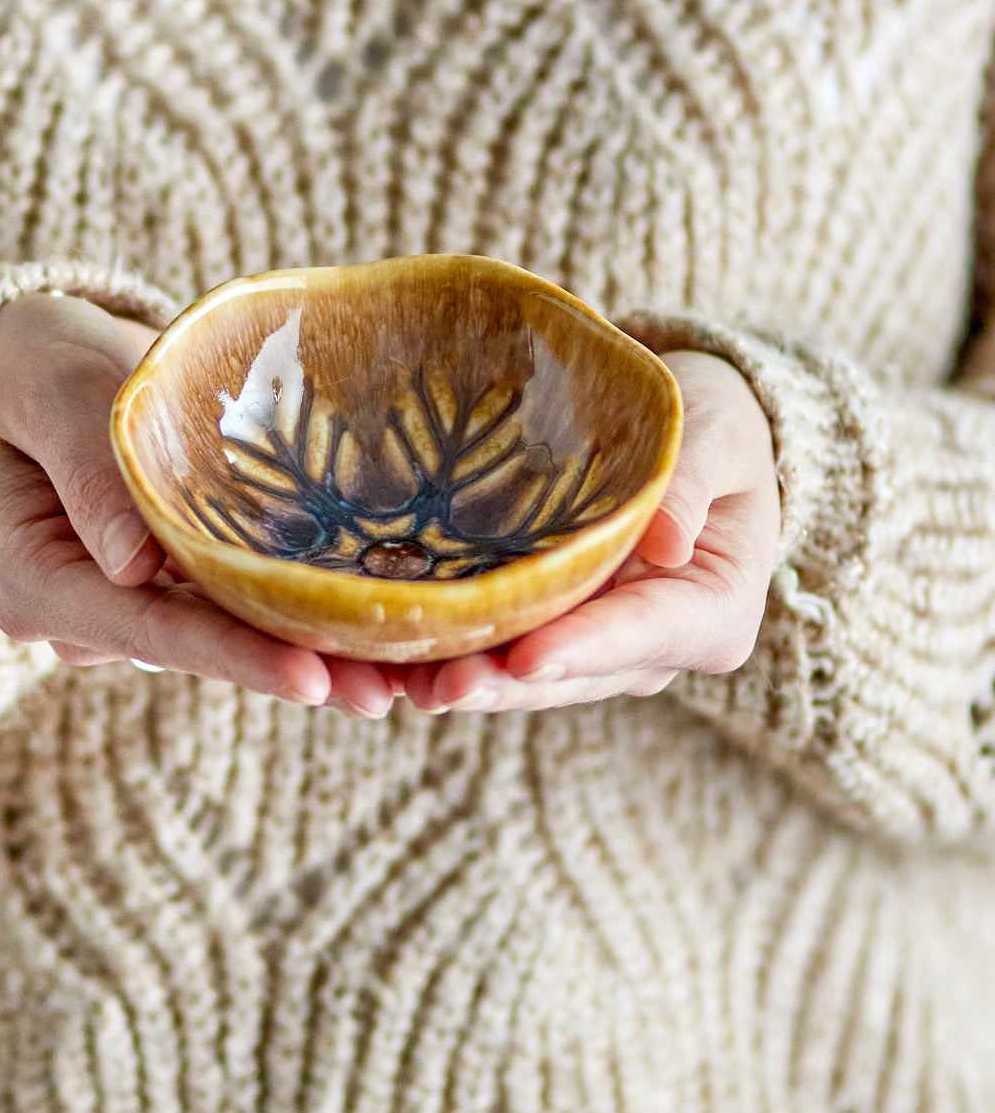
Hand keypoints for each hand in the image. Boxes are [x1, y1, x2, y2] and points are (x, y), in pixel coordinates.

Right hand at [0, 292, 394, 716]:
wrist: (35, 363)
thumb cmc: (38, 367)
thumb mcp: (52, 394)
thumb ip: (89, 471)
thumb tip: (135, 568)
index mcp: (35, 584)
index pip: (149, 629)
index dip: (232, 656)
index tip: (311, 678)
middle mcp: (81, 616)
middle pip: (198, 648)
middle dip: (292, 671)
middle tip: (383, 694)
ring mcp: (127, 605)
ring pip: (226, 635)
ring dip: (310, 654)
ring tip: (400, 679)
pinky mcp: (168, 583)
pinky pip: (235, 604)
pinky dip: (298, 615)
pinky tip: (374, 636)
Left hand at [400, 350, 780, 714]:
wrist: (691, 436)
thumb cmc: (713, 424)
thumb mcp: (718, 433)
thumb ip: (692, 483)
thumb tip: (669, 543)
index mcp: (713, 610)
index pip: (645, 634)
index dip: (584, 649)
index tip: (528, 658)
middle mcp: (655, 648)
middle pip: (575, 675)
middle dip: (506, 683)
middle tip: (442, 687)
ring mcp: (600, 647)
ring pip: (530, 677)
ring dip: (469, 679)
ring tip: (405, 684)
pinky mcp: (553, 628)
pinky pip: (501, 649)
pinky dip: (451, 654)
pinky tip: (395, 660)